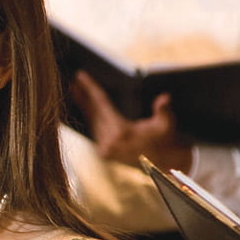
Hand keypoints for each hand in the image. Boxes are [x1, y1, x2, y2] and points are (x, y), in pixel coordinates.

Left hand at [68, 70, 192, 170]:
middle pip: (93, 112)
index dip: (90, 88)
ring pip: (91, 122)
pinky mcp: (105, 154)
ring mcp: (105, 150)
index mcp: (121, 133)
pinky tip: (84, 108)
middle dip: (83, 95)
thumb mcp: (166, 123)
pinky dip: (90, 118)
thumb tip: (165, 98)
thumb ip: (163, 110)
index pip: (101, 104)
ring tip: (75, 90)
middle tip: (73, 80)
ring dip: (84, 106)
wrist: (164, 163)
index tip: (80, 76)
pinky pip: (94, 131)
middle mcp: (109, 143)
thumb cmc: (165, 140)